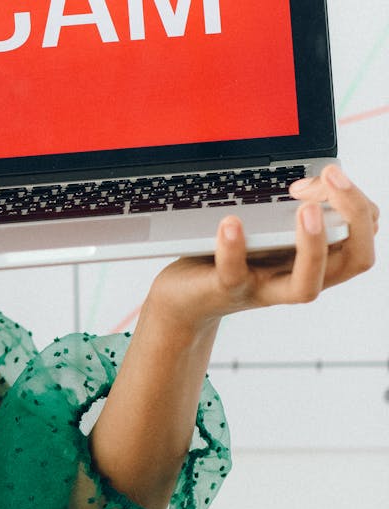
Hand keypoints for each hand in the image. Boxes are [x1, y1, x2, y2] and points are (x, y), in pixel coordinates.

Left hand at [147, 165, 378, 332]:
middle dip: (355, 215)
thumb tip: (309, 181)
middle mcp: (297, 277)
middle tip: (334, 177)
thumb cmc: (227, 256)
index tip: (328, 173)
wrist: (183, 296)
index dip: (357, 201)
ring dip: (313, 245)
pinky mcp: (225, 290)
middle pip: (355, 260)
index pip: (363, 235)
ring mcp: (263, 287)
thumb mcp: (264, 227)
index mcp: (316, 260)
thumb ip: (287, 207)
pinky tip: (231, 222)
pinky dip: (233, 248)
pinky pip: (234, 274)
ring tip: (305, 208)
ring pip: (308, 284)